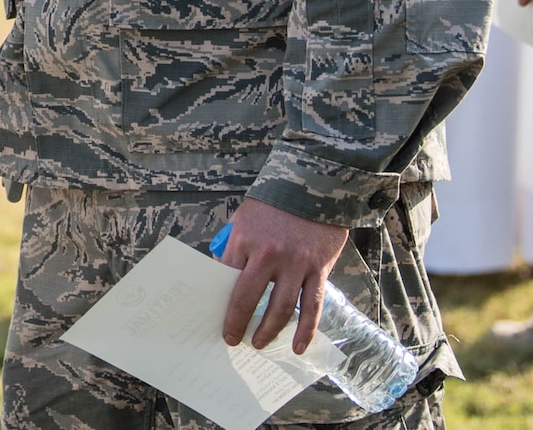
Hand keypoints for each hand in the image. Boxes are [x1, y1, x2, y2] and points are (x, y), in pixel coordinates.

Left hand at [219, 196, 348, 352]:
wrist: (311, 187)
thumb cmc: (273, 204)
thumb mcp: (243, 218)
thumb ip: (233, 245)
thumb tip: (222, 273)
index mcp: (244, 240)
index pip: (226, 278)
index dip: (220, 300)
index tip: (215, 316)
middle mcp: (268, 255)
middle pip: (249, 298)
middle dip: (238, 323)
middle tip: (232, 340)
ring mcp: (295, 264)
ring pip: (281, 308)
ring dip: (269, 331)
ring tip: (258, 344)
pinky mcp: (318, 270)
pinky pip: (311, 306)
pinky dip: (305, 330)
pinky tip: (298, 346)